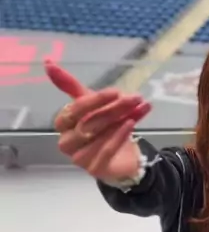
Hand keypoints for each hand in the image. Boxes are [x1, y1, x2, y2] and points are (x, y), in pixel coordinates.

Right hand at [46, 61, 151, 181]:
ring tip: (138, 107)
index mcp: (63, 124)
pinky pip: (106, 150)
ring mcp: (79, 158)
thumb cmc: (103, 127)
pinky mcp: (94, 169)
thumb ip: (69, 85)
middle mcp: (66, 142)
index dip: (94, 100)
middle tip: (134, 97)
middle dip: (112, 108)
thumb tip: (47, 62)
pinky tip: (132, 124)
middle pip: (88, 122)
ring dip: (120, 119)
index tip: (115, 91)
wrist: (122, 157)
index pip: (74, 110)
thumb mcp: (91, 103)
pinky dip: (120, 136)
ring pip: (98, 135)